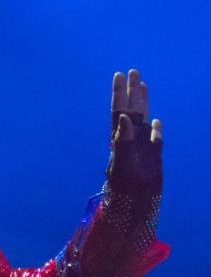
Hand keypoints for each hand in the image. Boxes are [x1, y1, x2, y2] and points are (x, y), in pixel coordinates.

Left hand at [108, 69, 162, 190]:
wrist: (134, 204)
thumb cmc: (124, 185)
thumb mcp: (122, 161)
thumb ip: (122, 139)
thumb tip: (124, 117)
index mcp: (120, 138)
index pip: (118, 110)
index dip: (119, 93)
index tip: (120, 75)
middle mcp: (130, 139)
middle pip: (131, 109)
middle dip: (132, 91)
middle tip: (134, 71)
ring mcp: (142, 147)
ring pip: (144, 120)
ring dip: (144, 103)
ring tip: (144, 86)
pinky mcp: (153, 158)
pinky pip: (155, 140)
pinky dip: (156, 130)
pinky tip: (157, 122)